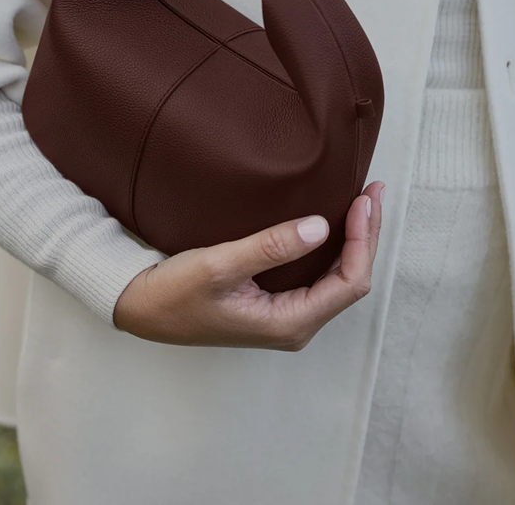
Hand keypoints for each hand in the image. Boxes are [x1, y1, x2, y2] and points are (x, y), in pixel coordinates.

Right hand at [113, 180, 385, 349]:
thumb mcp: (220, 265)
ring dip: (353, 239)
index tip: (362, 200)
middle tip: (374, 191)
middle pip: (350, 279)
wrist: (140, 308)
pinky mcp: (275, 303)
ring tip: (363, 200)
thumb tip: (321, 227)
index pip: (349, 282)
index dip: (363, 240)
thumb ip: (271, 247)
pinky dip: (332, 245)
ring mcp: (286, 315)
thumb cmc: (175, 292)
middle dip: (366, 235)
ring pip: (337, 277)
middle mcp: (295, 324)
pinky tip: (333, 220)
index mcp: (289, 323)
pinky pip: (319, 275)